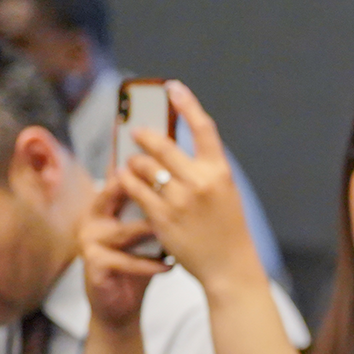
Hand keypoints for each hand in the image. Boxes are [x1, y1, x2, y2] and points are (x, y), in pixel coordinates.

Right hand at [80, 172, 170, 329]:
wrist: (119, 304)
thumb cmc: (137, 263)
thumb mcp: (147, 232)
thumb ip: (155, 208)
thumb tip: (185, 181)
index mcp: (104, 204)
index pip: (122, 178)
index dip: (144, 170)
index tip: (171, 162)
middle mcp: (92, 217)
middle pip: (115, 194)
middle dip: (145, 192)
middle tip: (176, 194)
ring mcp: (89, 240)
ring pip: (124, 230)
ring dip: (153, 233)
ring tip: (178, 233)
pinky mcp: (93, 263)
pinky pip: (124, 261)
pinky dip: (149, 264)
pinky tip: (170, 265)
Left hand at [118, 81, 268, 294]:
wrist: (229, 266)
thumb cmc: (228, 230)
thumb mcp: (225, 194)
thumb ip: (204, 170)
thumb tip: (173, 149)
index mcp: (220, 172)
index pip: (203, 128)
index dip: (188, 104)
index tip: (173, 87)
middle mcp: (200, 182)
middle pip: (162, 146)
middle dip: (144, 136)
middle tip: (136, 133)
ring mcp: (179, 200)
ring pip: (143, 167)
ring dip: (133, 162)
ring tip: (130, 165)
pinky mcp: (161, 217)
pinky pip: (135, 190)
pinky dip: (127, 181)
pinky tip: (124, 180)